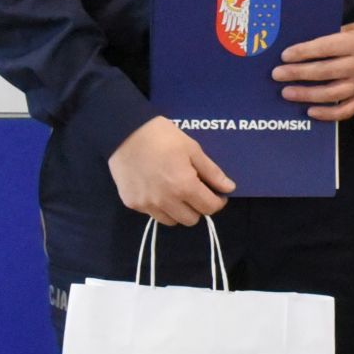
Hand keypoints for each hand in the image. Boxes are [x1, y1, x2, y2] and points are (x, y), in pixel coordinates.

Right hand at [106, 116, 234, 226]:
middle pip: (191, 219)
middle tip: (195, 191)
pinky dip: (160, 207)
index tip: (217, 194)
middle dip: (198, 208)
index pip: (209, 208)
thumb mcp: (193, 149)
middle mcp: (166, 201)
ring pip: (171, 221)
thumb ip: (212, 172)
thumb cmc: (163, 137)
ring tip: (176, 192)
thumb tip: (228, 188)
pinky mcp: (132, 203)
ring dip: (179, 211)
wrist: (125, 132)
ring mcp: (147, 204)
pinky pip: (152, 214)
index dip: (218, 202)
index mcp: (184, 186)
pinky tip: (158, 189)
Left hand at [272, 21, 353, 122]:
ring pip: (332, 93)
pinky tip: (310, 111)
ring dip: (306, 94)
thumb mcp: (348, 28)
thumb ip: (327, 37)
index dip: (304, 52)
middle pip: (325, 71)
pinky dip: (327, 114)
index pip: (326, 48)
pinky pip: (345, 111)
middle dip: (298, 73)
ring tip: (286, 92)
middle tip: (278, 74)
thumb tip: (296, 49)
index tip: (284, 56)